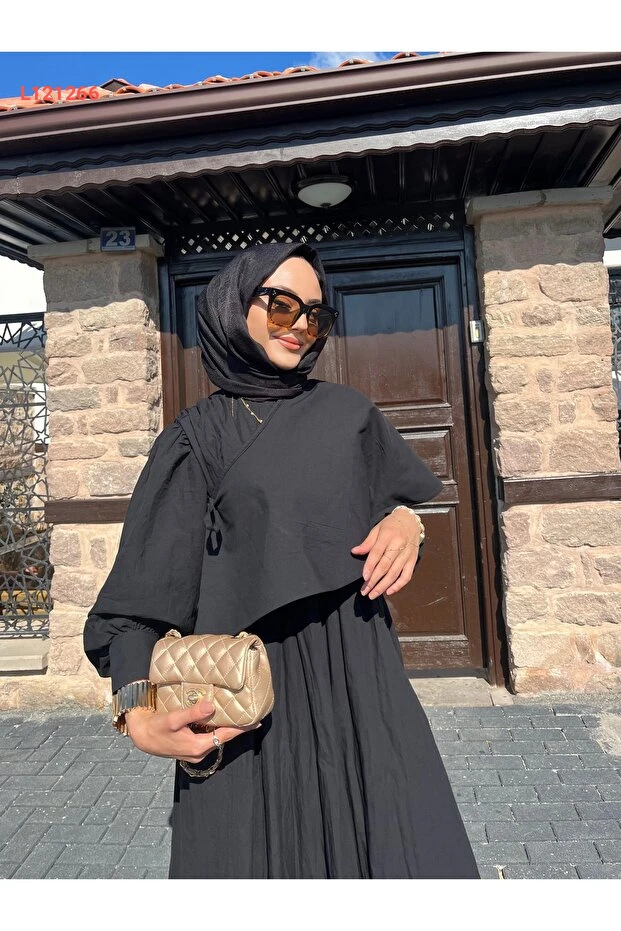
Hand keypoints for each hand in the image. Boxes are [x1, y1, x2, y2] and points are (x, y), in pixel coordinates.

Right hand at [125, 699, 260, 763]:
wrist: (142, 737)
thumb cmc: (156, 728)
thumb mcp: (173, 719)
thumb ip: (192, 713)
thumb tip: (211, 706)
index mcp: (198, 747)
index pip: (225, 736)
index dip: (241, 729)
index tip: (255, 723)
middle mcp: (199, 752)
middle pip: (222, 738)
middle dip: (236, 728)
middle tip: (250, 717)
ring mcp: (194, 752)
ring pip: (215, 739)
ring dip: (225, 729)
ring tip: (238, 717)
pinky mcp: (190, 748)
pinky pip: (208, 739)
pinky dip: (215, 730)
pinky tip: (218, 720)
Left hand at [350, 510, 421, 599]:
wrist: (410, 520)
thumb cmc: (391, 525)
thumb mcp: (377, 529)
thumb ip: (367, 542)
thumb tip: (354, 551)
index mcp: (388, 535)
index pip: (377, 553)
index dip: (370, 566)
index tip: (364, 577)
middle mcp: (399, 545)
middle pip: (385, 566)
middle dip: (374, 580)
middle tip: (364, 591)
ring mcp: (407, 554)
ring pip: (395, 573)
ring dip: (383, 586)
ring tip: (373, 594)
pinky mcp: (413, 560)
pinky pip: (407, 575)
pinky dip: (399, 585)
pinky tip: (389, 591)